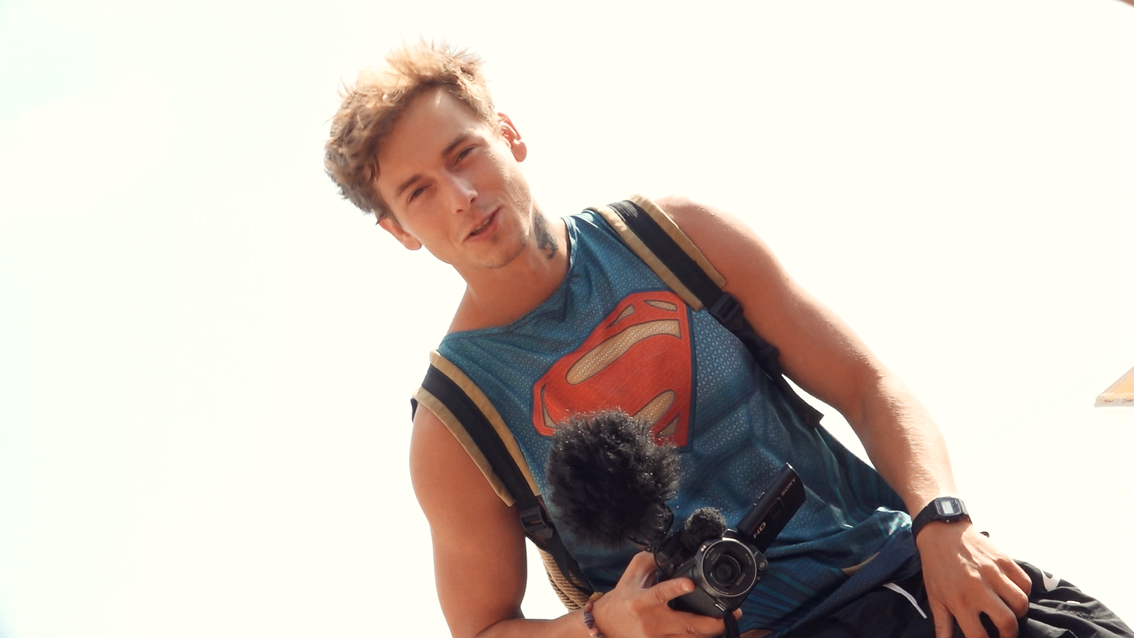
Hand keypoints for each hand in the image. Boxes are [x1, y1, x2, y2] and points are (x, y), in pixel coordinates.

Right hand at [591, 551, 741, 637]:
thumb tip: (675, 550)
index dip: (676, 588)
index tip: (690, 583)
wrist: (607, 624)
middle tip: (730, 613)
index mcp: (641, 600)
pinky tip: (711, 632)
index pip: (660, 594)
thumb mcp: (633, 573)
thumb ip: (653, 560)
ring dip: (711, 631)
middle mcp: (650, 622)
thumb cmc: (623, 596)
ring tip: (728, 620)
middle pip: (686, 625)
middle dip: (711, 621)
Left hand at [916, 522, 1031, 637]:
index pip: (979, 635)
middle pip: (1007, 621)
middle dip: (1010, 633)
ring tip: (1010, 612)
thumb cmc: (936, 567)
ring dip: (1019, 612)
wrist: (941, 532)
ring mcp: (993, 573)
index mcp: (959, 601)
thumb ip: (942, 624)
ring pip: (1021, 602)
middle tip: (1006, 633)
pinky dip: (1024, 592)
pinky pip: (1025, 582)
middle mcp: (978, 588)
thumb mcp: (934, 597)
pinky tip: (1014, 593)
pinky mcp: (1004, 560)